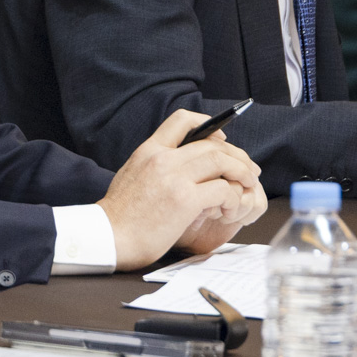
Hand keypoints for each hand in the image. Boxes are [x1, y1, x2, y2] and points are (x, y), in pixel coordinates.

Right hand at [101, 108, 263, 269]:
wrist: (107, 237)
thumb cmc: (121, 216)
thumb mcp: (132, 175)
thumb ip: (155, 165)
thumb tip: (181, 164)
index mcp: (148, 150)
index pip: (182, 120)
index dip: (209, 124)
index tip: (221, 138)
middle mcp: (162, 158)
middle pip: (212, 143)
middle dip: (237, 155)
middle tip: (249, 170)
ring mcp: (173, 178)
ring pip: (222, 161)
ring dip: (241, 173)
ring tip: (247, 186)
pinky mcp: (184, 200)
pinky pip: (222, 189)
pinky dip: (232, 198)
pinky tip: (227, 209)